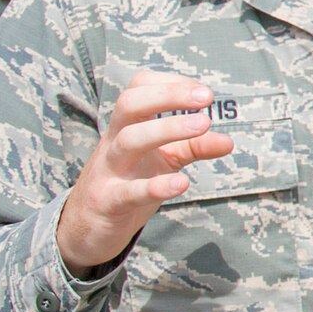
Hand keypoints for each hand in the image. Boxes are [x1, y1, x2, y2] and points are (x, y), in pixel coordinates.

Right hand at [57, 70, 235, 273]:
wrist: (84, 228)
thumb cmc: (128, 182)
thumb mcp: (163, 161)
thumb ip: (193, 148)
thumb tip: (228, 141)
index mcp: (126, 127)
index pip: (138, 88)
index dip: (170, 83)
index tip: (203, 92)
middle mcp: (114, 142)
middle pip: (129, 105)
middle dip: (167, 95)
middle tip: (206, 98)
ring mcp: (108, 171)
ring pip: (129, 140)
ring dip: (167, 129)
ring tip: (204, 125)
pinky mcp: (108, 203)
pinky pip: (129, 191)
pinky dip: (156, 186)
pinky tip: (182, 182)